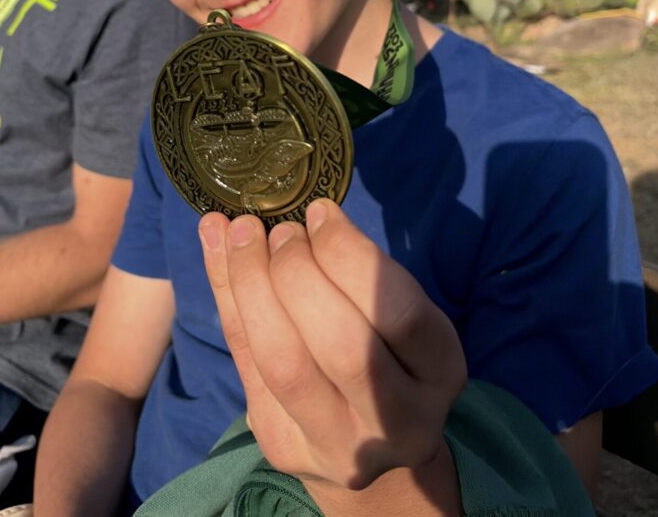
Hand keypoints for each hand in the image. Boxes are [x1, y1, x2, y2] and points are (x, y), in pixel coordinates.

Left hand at [199, 199, 465, 495]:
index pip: (401, 315)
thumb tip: (309, 210)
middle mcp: (397, 422)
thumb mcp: (398, 310)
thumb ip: (359, 270)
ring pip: (285, 363)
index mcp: (440, 373)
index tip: (319, 212)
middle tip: (280, 230)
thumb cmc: (386, 350)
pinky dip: (226, 298)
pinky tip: (217, 249)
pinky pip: (246, 365)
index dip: (351, 256)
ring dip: (251, 284)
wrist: (367, 440)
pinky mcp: (283, 447)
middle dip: (298, 272)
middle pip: (342, 346)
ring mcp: (337, 444)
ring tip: (241, 234)